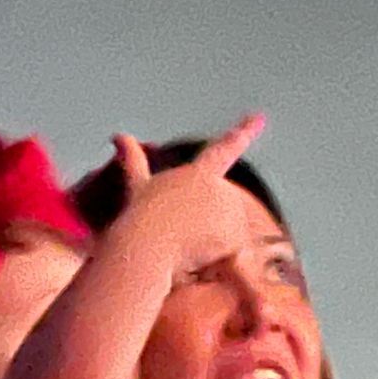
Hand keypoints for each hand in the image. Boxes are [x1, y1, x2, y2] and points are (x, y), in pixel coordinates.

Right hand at [112, 115, 266, 273]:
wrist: (144, 246)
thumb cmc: (137, 221)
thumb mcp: (136, 188)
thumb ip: (132, 162)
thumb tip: (117, 136)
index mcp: (196, 174)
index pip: (224, 150)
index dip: (245, 132)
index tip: (260, 117)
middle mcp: (217, 186)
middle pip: (227, 215)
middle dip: (212, 231)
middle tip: (183, 240)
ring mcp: (228, 208)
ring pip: (232, 236)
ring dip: (214, 248)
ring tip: (187, 248)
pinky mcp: (234, 231)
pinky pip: (236, 254)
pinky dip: (220, 261)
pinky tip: (199, 259)